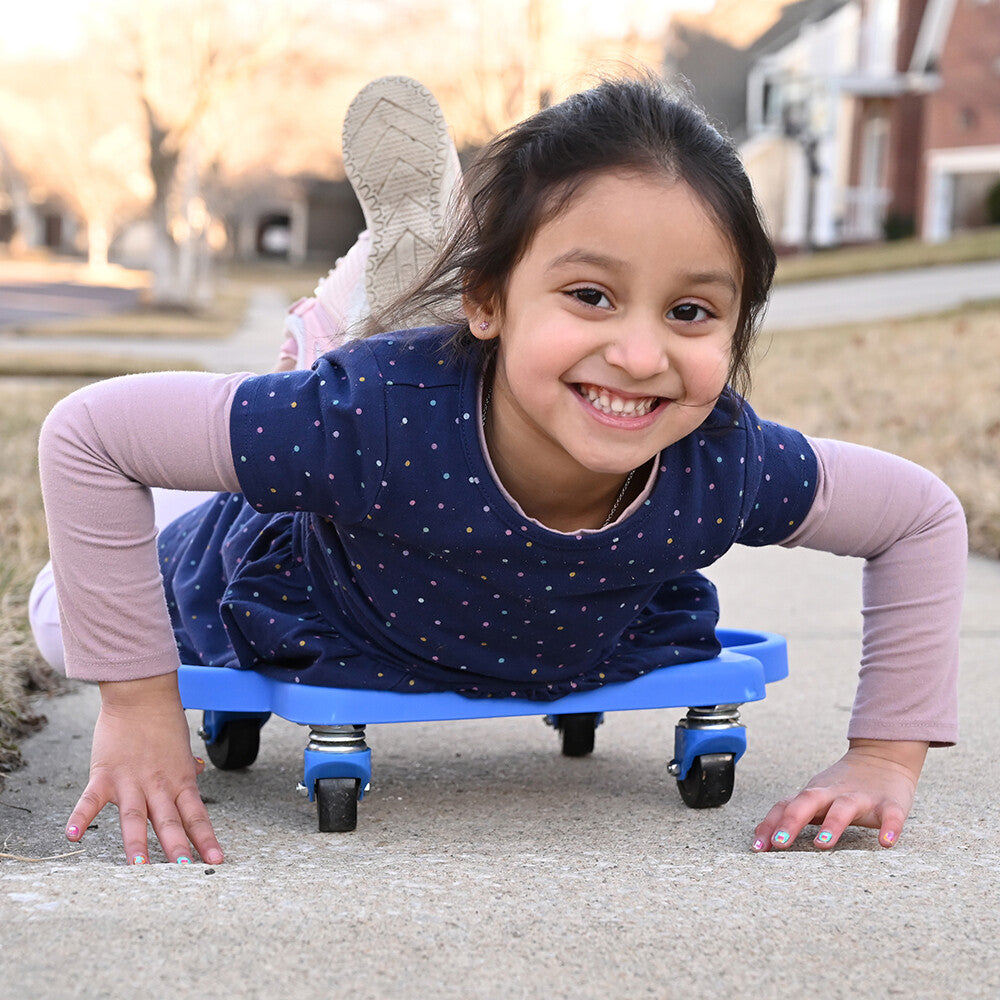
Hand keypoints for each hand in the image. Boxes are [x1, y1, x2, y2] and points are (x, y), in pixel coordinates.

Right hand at [65, 674, 224, 865]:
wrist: (141, 694)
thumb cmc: (162, 720)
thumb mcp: (181, 746)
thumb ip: (185, 767)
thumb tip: (197, 772)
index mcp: (180, 781)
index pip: (196, 816)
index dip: (206, 839)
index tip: (216, 860)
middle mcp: (158, 785)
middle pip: (170, 821)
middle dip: (177, 848)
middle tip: (183, 871)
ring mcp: (131, 781)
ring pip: (135, 816)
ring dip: (137, 842)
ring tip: (138, 867)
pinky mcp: (104, 775)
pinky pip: (90, 800)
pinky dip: (81, 817)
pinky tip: (73, 836)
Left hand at [753, 739, 927, 851]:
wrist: (882, 756)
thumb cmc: (842, 785)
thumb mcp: (815, 797)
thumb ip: (791, 813)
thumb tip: (760, 836)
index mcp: (814, 794)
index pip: (786, 806)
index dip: (770, 824)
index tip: (757, 848)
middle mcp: (833, 793)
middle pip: (808, 801)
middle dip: (792, 821)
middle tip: (779, 843)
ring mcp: (861, 797)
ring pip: (844, 808)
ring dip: (832, 825)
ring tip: (822, 844)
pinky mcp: (890, 803)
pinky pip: (890, 815)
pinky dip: (889, 827)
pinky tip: (885, 842)